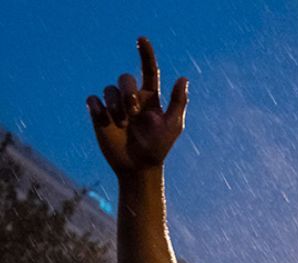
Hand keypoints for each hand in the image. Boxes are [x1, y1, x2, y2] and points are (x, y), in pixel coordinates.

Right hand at [87, 38, 187, 175]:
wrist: (140, 167)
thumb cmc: (159, 147)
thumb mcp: (173, 126)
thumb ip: (178, 102)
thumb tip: (184, 78)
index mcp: (150, 97)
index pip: (148, 70)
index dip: (146, 54)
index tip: (142, 39)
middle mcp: (132, 97)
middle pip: (125, 78)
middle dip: (128, 91)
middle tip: (134, 111)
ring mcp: (115, 105)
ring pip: (108, 89)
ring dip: (115, 105)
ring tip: (123, 123)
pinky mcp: (99, 114)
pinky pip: (93, 99)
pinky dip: (98, 108)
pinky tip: (105, 120)